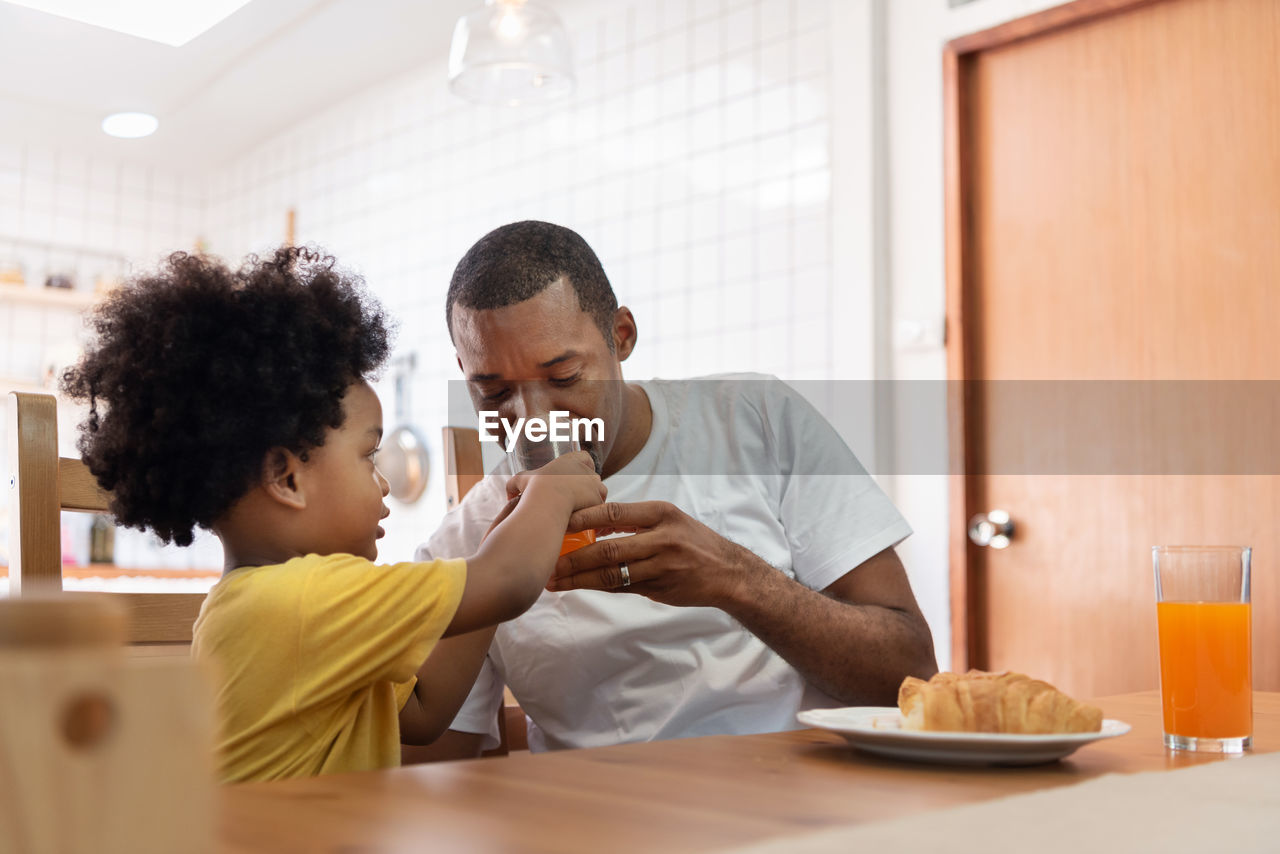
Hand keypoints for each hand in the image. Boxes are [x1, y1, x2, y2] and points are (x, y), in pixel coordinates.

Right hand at [507, 450, 606, 513]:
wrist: (547, 503)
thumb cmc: (534, 489)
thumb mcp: (520, 481)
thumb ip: (514, 485)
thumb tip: (509, 495)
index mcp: (571, 460)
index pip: (585, 457)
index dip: (583, 465)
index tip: (576, 474)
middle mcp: (586, 470)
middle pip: (594, 475)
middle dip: (588, 485)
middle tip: (576, 497)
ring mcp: (595, 486)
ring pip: (600, 491)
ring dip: (593, 498)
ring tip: (580, 509)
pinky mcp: (598, 502)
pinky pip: (600, 507)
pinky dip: (594, 512)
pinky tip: (586, 518)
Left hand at [547, 501, 766, 606]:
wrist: (729, 573)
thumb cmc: (694, 542)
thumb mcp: (669, 520)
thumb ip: (634, 521)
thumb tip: (592, 521)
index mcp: (661, 514)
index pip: (613, 512)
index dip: (582, 517)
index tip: (556, 521)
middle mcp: (662, 538)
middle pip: (609, 548)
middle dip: (573, 556)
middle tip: (547, 560)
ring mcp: (662, 566)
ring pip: (612, 574)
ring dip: (580, 578)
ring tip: (554, 580)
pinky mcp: (660, 588)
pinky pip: (622, 588)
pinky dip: (597, 588)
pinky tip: (577, 587)